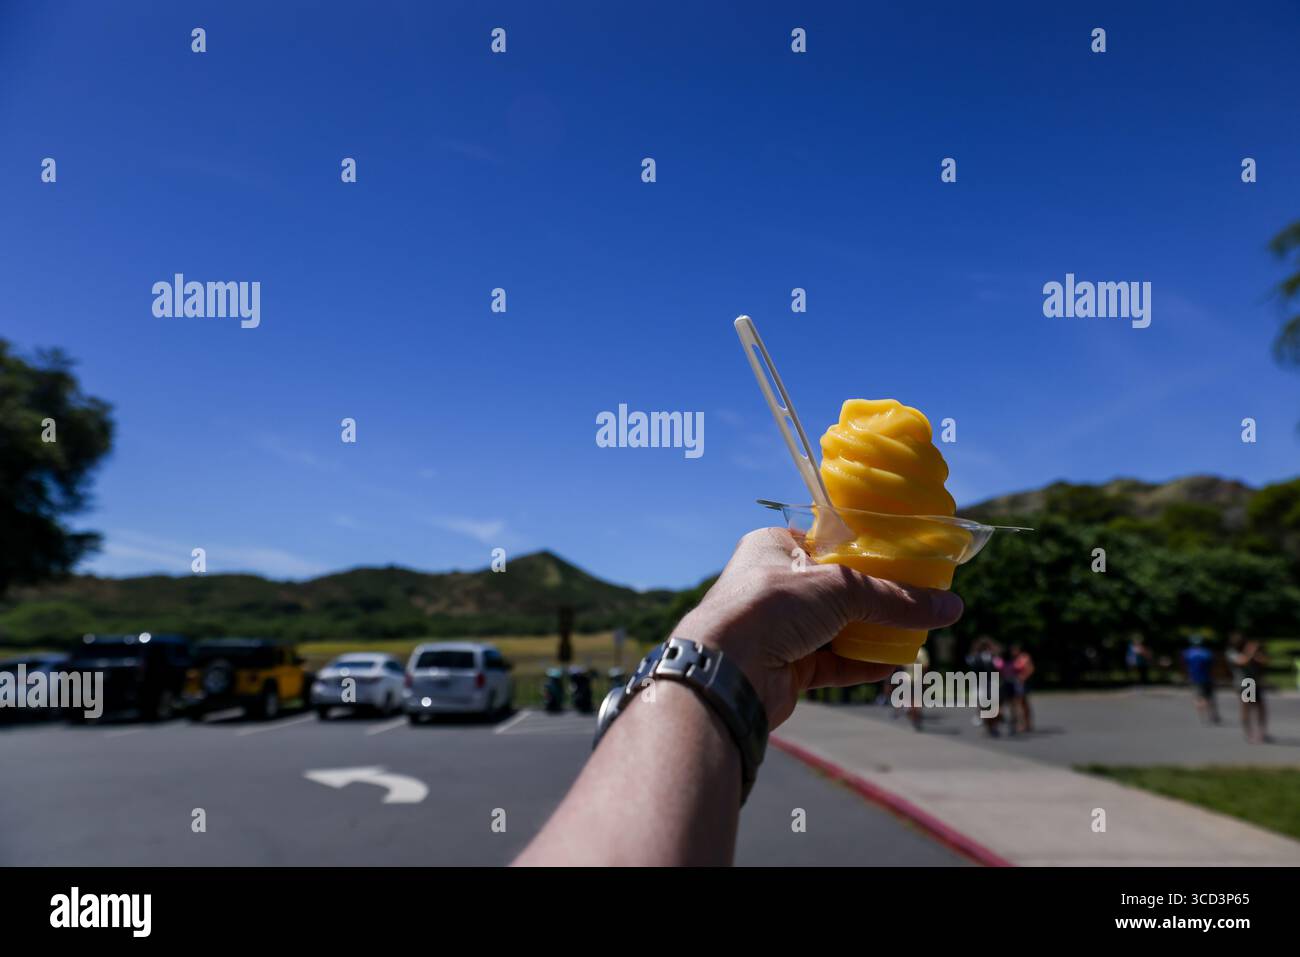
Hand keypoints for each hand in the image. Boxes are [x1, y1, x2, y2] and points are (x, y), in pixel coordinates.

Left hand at [675, 527, 963, 727]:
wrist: (726, 671)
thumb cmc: (770, 606)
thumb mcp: (840, 588)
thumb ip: (895, 598)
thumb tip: (950, 607)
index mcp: (772, 547)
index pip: (825, 542)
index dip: (861, 549)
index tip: (901, 556)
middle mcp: (772, 586)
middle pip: (834, 589)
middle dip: (873, 598)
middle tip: (915, 599)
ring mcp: (777, 630)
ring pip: (834, 629)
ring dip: (871, 634)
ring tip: (914, 634)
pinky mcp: (784, 668)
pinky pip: (830, 664)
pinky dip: (860, 665)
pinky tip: (892, 666)